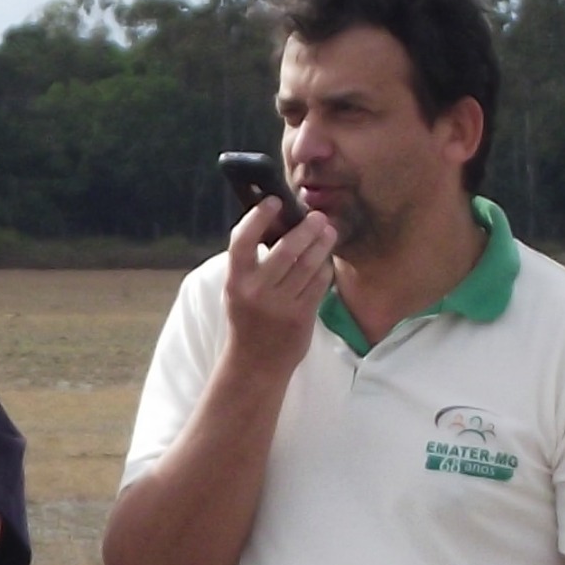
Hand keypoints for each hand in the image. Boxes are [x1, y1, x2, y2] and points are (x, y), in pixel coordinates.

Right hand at [222, 196, 334, 371]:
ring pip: (308, 264)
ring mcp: (280, 305)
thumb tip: (279, 223)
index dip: (258, 217)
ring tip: (328, 232)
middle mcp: (257, 292)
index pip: (243, 241)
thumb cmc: (248, 319)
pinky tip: (326, 261)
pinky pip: (319, 283)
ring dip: (321, 244)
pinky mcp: (301, 317)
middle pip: (286, 249)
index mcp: (236, 281)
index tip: (274, 201)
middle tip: (317, 217)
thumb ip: (253, 262)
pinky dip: (325, 268)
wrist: (255, 363)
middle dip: (306, 228)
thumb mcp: (240, 290)